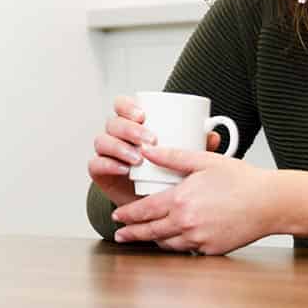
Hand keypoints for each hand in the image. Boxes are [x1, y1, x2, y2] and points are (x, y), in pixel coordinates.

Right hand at [87, 95, 218, 207]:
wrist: (151, 202)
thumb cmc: (166, 173)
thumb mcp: (183, 157)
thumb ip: (195, 145)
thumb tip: (212, 135)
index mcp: (132, 124)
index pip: (122, 105)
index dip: (128, 106)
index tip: (144, 115)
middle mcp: (117, 135)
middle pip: (113, 122)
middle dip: (130, 129)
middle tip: (149, 139)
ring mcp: (106, 153)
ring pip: (102, 141)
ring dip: (119, 147)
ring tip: (138, 158)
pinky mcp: (100, 172)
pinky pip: (95, 163)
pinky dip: (108, 164)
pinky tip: (123, 169)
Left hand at [109, 147, 276, 254]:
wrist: (270, 203)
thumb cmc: (241, 179)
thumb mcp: (205, 161)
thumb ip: (173, 157)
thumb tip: (148, 151)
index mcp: (181, 200)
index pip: (144, 210)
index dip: (127, 214)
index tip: (117, 216)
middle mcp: (186, 222)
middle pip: (150, 232)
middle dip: (132, 233)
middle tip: (119, 234)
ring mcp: (199, 239)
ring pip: (167, 244)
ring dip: (152, 241)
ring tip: (143, 237)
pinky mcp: (211, 250)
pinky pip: (186, 250)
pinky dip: (176, 246)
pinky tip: (172, 242)